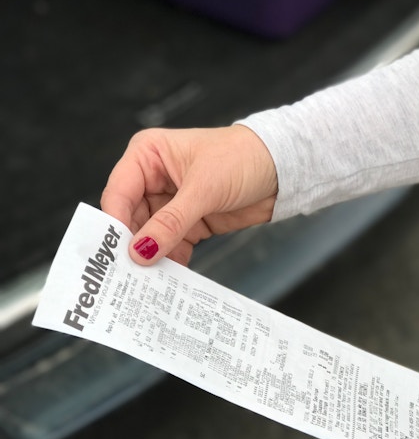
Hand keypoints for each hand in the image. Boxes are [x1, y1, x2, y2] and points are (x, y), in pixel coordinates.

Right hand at [100, 125, 277, 265]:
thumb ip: (171, 222)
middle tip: (130, 276)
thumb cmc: (242, 158)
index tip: (116, 253)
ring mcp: (171, 202)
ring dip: (153, 258)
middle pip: (132, 219)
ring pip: (151, 236)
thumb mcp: (204, 189)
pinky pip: (173, 246)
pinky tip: (172, 280)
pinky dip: (172, 261)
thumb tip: (141, 251)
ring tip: (149, 283)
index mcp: (147, 155)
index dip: (115, 223)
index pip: (119, 193)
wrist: (282, 170)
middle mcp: (153, 178)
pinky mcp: (191, 222)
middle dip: (133, 246)